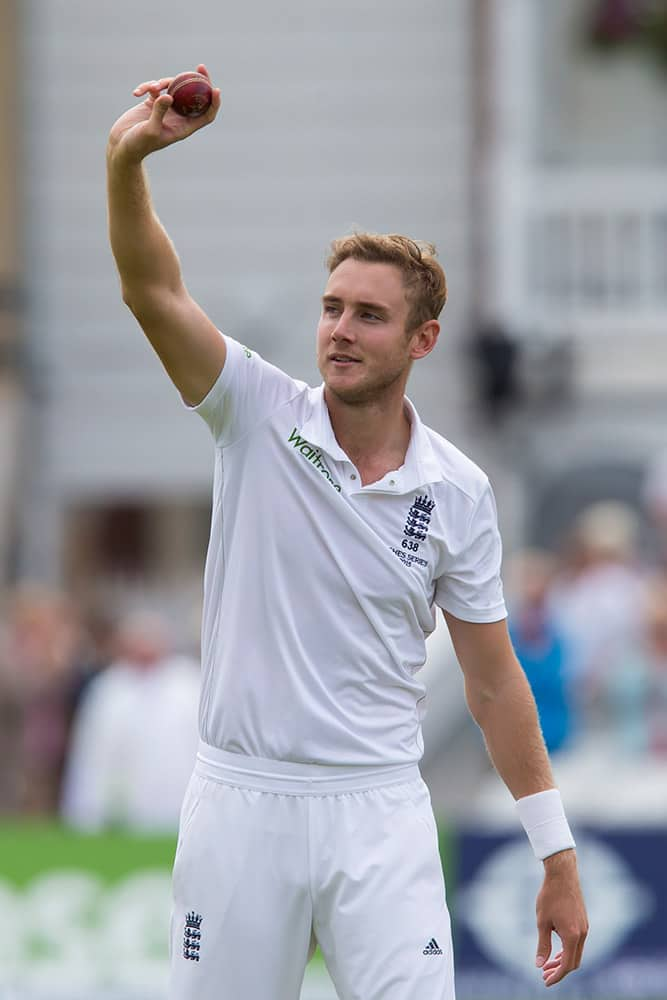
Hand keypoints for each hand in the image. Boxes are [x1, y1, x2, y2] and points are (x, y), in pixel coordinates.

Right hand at [107, 64, 220, 164]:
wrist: (122, 145)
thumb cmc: (138, 144)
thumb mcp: (149, 130)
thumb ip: (159, 112)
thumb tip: (168, 95)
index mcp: (183, 128)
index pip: (205, 115)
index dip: (214, 103)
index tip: (215, 89)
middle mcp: (177, 117)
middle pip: (194, 96)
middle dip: (199, 81)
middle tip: (201, 67)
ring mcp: (165, 109)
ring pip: (173, 88)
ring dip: (163, 82)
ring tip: (151, 88)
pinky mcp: (152, 103)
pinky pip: (155, 88)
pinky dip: (147, 86)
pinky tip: (137, 93)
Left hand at [535, 849, 587, 986]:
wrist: (562, 875)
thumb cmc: (550, 896)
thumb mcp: (542, 922)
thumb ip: (542, 945)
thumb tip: (539, 965)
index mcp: (572, 936)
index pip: (567, 965)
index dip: (557, 976)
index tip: (545, 981)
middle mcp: (582, 934)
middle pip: (574, 962)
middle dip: (560, 970)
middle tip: (544, 974)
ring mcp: (584, 927)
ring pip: (576, 952)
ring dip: (563, 960)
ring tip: (548, 964)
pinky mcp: (583, 921)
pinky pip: (578, 943)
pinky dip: (568, 950)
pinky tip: (557, 950)